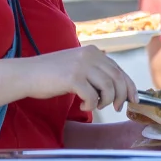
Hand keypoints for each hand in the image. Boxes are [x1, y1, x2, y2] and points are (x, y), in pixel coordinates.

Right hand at [16, 46, 136, 112]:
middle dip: (122, 96)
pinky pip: (92, 97)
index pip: (119, 70)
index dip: (129, 86)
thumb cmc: (51, 75)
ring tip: (95, 105)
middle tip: (118, 108)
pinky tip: (83, 106)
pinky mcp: (73, 78)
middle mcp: (90, 55)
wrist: (26, 74)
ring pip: (108, 88)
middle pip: (118, 79)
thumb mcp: (77, 67)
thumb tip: (117, 89)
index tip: (133, 99)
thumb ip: (95, 72)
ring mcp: (81, 66)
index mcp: (93, 52)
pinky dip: (91, 105)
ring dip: (105, 102)